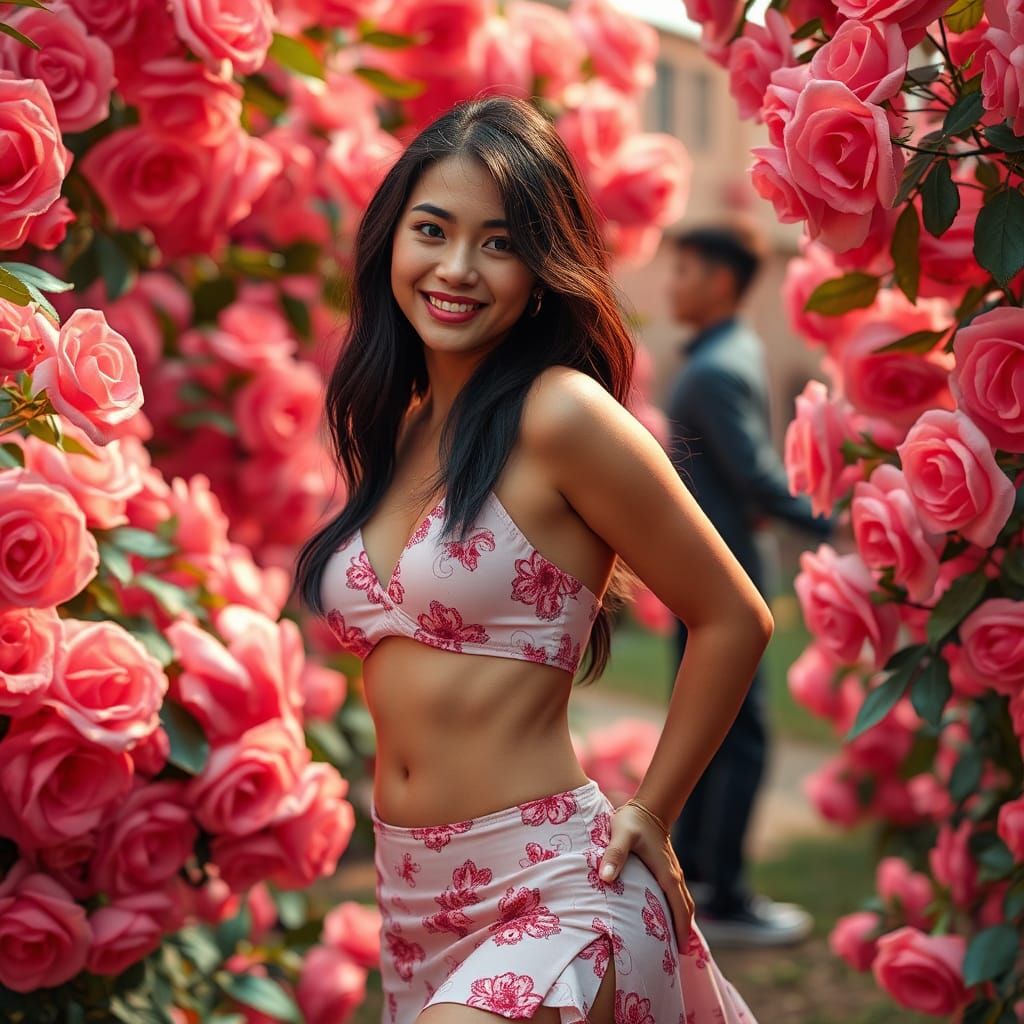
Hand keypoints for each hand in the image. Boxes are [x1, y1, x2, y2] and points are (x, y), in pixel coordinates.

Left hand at [599, 802, 693, 951]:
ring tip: (672, 946)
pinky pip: (676, 896)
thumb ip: (613, 855)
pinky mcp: (667, 870)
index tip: (678, 950)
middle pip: (686, 909)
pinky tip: (665, 921)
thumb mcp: (620, 835)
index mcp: (667, 873)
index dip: (681, 928)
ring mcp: (673, 873)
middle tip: (675, 956)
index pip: (680, 906)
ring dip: (681, 922)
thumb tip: (605, 878)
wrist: (647, 807)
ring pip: (683, 903)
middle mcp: (674, 875)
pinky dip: (676, 911)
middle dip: (683, 932)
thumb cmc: (632, 821)